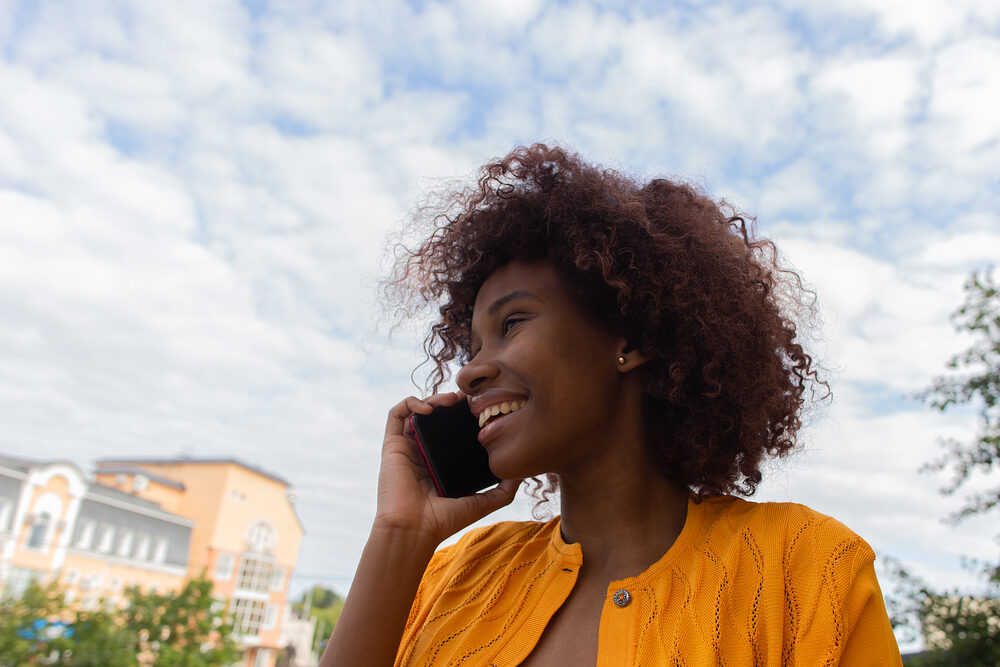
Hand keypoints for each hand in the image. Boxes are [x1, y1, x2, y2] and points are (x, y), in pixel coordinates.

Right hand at [375, 393, 521, 545]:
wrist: (415, 529)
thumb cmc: (445, 520)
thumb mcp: (482, 503)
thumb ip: (504, 490)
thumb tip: (523, 474)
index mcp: (443, 461)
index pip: (454, 429)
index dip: (466, 413)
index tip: (482, 405)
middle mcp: (425, 451)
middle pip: (437, 415)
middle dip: (452, 401)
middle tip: (469, 398)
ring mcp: (408, 446)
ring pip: (418, 409)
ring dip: (434, 398)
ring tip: (450, 400)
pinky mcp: (392, 445)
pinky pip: (396, 414)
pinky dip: (411, 403)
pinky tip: (428, 409)